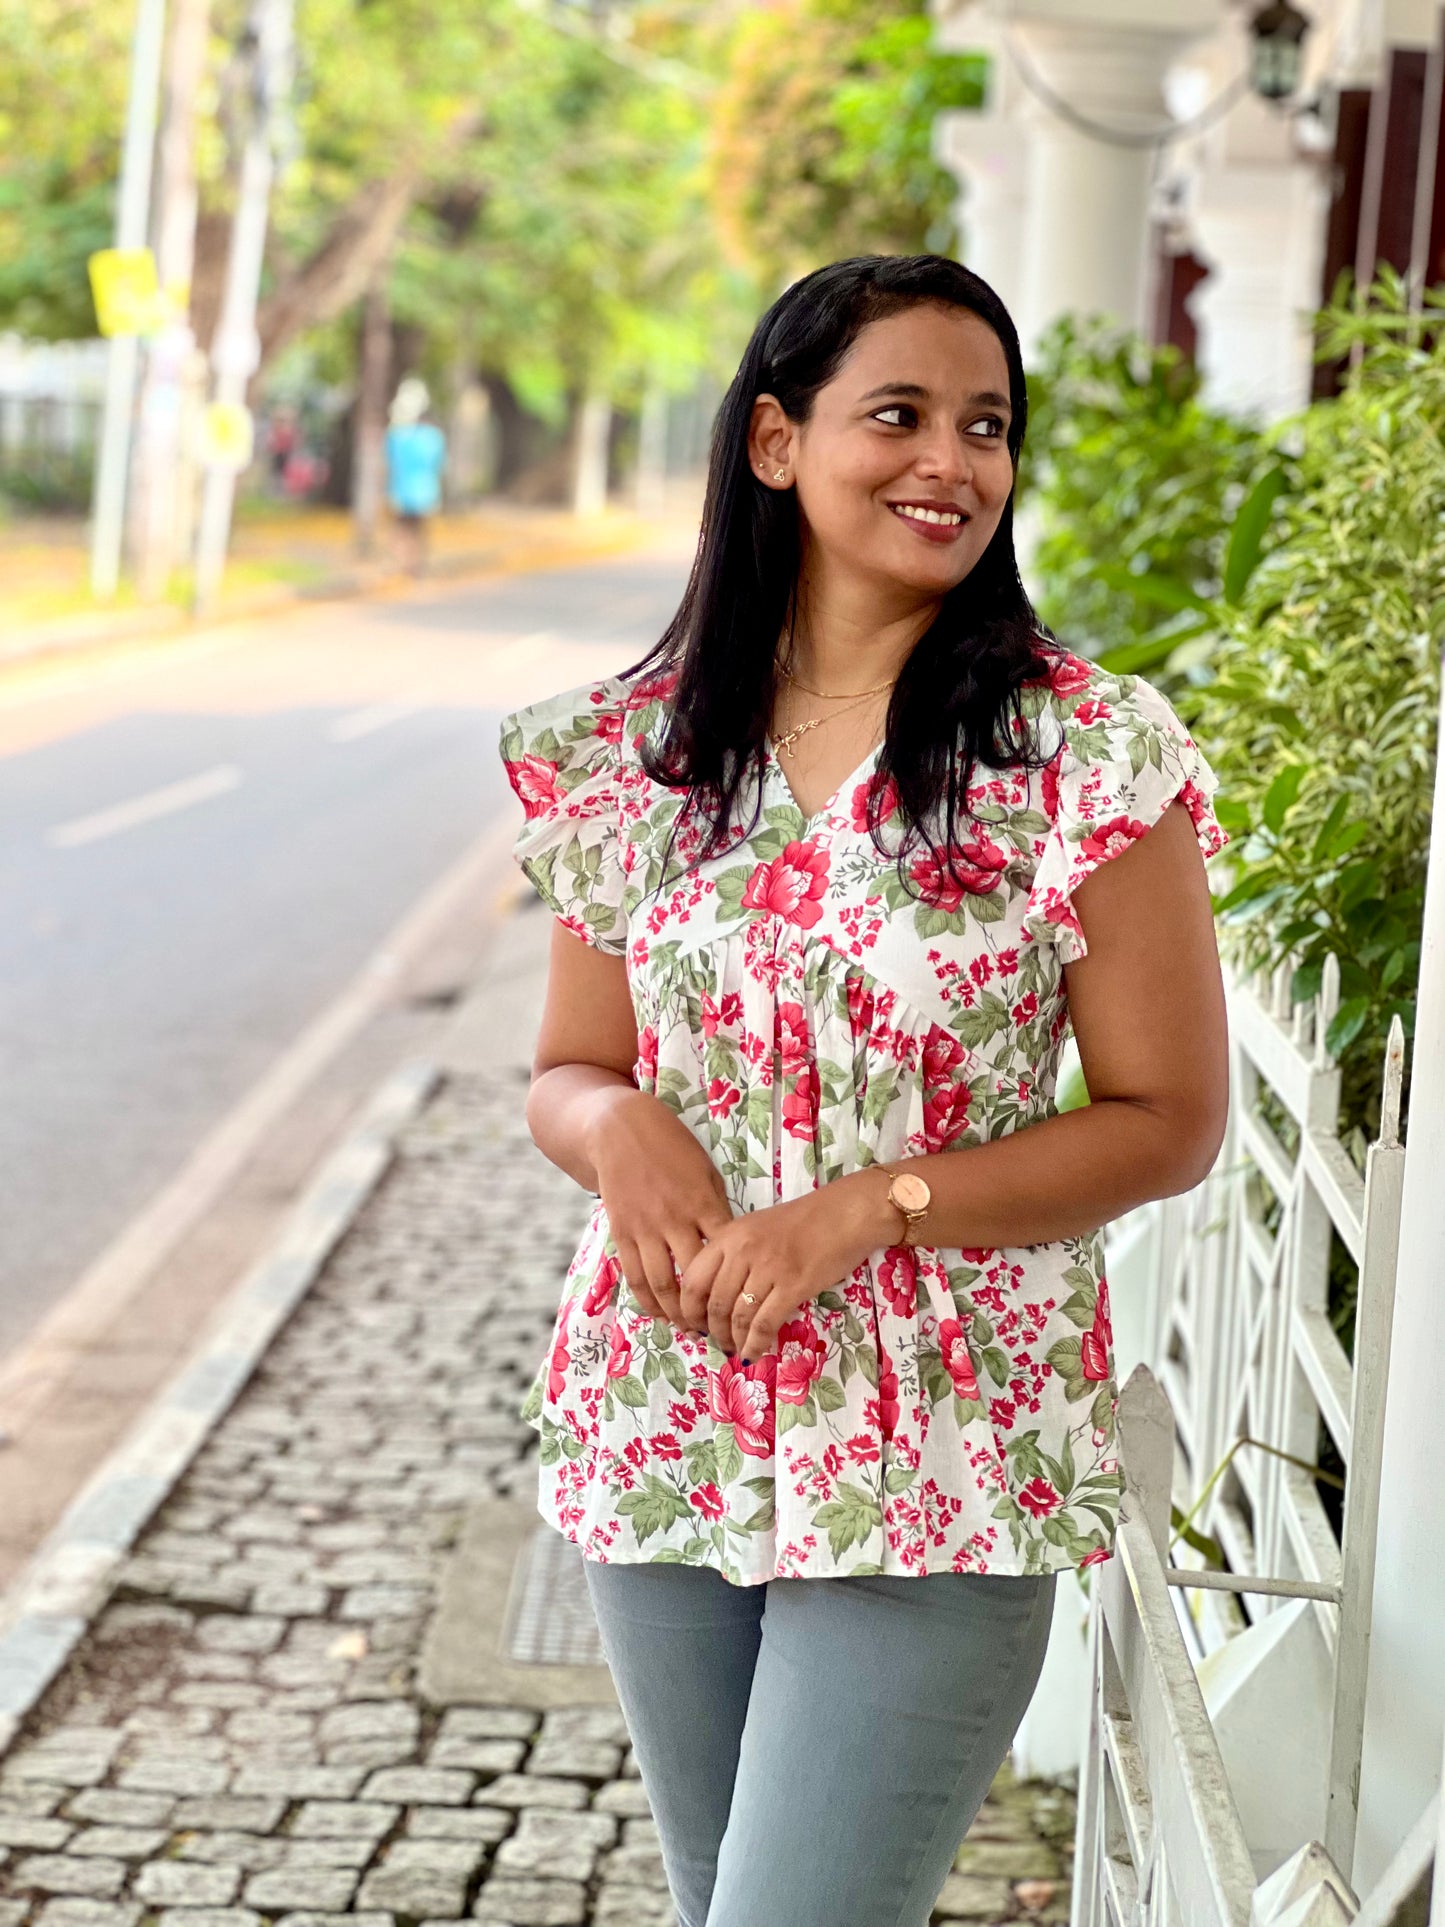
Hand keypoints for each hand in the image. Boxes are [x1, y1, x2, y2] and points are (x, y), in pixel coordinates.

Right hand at [589, 1089, 733, 1328]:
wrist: (620, 1129)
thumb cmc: (671, 1146)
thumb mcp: (704, 1169)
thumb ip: (715, 1206)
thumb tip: (730, 1243)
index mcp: (702, 1202)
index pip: (725, 1252)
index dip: (737, 1281)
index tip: (749, 1300)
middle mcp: (673, 1219)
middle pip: (695, 1277)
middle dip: (709, 1307)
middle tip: (722, 1328)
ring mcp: (645, 1228)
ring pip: (662, 1284)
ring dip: (678, 1313)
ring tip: (692, 1329)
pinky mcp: (622, 1233)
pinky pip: (635, 1275)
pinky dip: (648, 1300)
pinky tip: (660, 1313)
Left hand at [677, 1173, 895, 1363]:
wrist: (845, 1213)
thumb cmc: (804, 1220)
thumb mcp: (757, 1227)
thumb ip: (734, 1254)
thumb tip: (718, 1294)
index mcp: (729, 1235)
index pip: (693, 1280)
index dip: (688, 1310)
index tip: (693, 1325)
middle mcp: (742, 1251)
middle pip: (714, 1303)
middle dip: (712, 1331)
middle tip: (718, 1342)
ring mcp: (767, 1269)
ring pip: (737, 1317)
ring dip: (734, 1340)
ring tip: (736, 1349)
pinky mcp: (792, 1286)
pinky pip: (764, 1324)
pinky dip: (756, 1344)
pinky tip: (755, 1353)